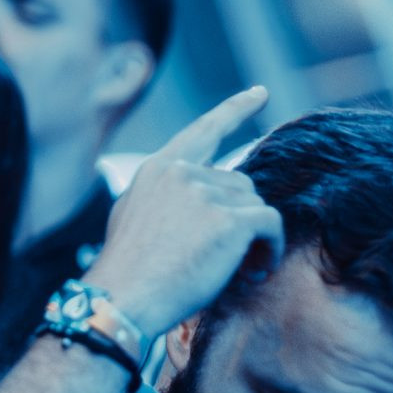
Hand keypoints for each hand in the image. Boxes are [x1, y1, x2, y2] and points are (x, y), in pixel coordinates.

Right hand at [80, 86, 281, 332]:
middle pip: (238, 184)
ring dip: (255, 238)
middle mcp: (181, 173)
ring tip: (237, 269)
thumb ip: (165, 197)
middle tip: (230, 259)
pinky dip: (270, 249)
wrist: (122, 299)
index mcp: (158, 170)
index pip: (203, 131)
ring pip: (255, 205)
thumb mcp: (133, 217)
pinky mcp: (229, 220)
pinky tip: (255, 271)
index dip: (235, 110)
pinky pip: (270, 224)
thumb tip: (199, 200)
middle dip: (239, 220)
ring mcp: (205, 193)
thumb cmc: (128, 271)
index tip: (260, 93)